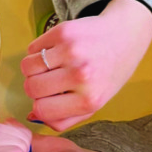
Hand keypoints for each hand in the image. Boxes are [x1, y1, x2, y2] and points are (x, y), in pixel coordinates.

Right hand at [22, 0, 151, 130]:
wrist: (125, 37)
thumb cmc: (108, 74)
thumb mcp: (94, 104)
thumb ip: (64, 119)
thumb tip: (31, 116)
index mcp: (88, 100)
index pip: (41, 109)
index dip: (39, 105)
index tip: (47, 99)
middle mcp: (80, 76)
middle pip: (31, 88)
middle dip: (34, 86)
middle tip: (48, 80)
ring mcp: (71, 52)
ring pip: (27, 66)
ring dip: (33, 68)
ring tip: (49, 66)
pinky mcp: (63, 32)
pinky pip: (32, 48)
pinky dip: (38, 51)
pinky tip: (54, 51)